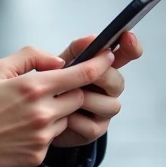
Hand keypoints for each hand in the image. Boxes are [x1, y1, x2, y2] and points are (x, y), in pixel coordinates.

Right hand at [0, 45, 115, 166]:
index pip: (81, 74)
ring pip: (68, 118)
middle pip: (79, 97)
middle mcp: (43, 113)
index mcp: (34, 87)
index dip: (99, 64)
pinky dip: (47, 130)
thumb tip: (59, 61)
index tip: (107, 57)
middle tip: (55, 87)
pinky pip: (54, 138)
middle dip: (73, 90)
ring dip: (59, 111)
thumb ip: (32, 57)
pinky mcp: (38, 155)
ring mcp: (42, 137)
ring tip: (30, 110)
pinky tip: (23, 128)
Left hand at [52, 32, 143, 147]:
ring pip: (110, 105)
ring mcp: (104, 110)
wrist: (34, 116)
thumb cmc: (50, 85)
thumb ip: (75, 50)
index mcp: (102, 67)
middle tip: (84, 74)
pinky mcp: (95, 130)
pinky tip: (62, 116)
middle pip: (118, 81)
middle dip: (100, 77)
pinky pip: (93, 126)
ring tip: (64, 97)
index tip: (128, 36)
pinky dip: (76, 120)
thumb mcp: (59, 64)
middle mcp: (108, 88)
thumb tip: (91, 39)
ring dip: (87, 100)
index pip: (125, 55)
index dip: (131, 46)